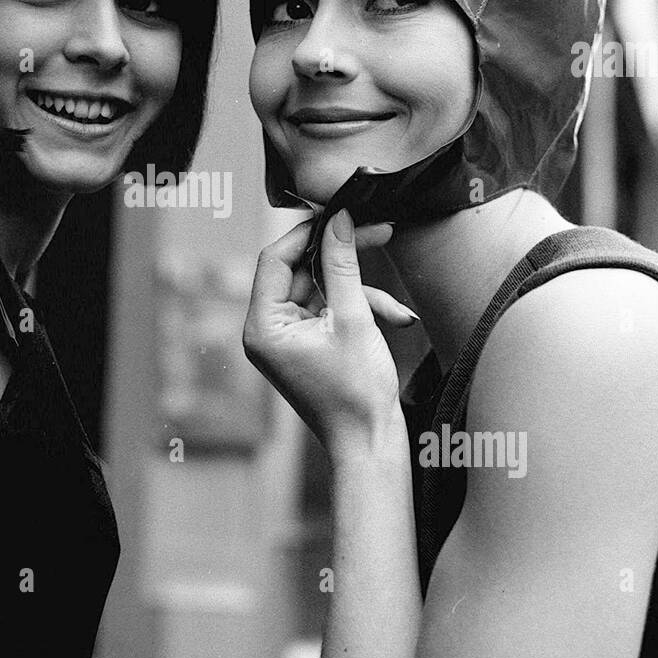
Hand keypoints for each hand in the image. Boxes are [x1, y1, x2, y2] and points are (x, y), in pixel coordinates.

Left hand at [243, 210, 416, 448]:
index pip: (274, 259)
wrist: (371, 445)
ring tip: (394, 310)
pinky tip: (394, 319)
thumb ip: (342, 264)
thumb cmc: (358, 393)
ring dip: (359, 291)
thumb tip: (338, 219)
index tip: (340, 213)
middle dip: (341, 258)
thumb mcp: (354, 318)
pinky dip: (359, 309)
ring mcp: (286, 339)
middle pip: (299, 271)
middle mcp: (267, 331)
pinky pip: (329, 310)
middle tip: (376, 231)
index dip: (308, 232)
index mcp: (263, 326)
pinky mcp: (307, 344)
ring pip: (320, 290)